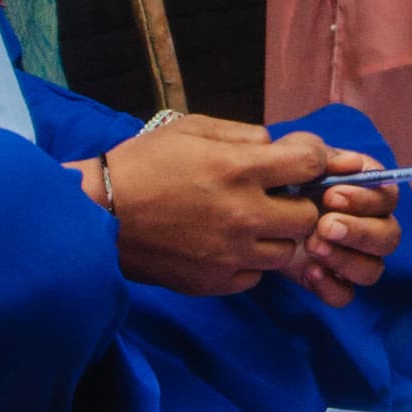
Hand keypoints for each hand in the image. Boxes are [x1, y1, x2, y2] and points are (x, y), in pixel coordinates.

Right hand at [85, 115, 400, 302]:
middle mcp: (243, 214)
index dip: (313, 161)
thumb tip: (277, 146)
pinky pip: (255, 277)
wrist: (98, 214)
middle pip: (308, 217)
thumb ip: (243, 135)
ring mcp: (231, 253)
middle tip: (275, 199)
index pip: (310, 164)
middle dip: (298, 205)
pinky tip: (225, 247)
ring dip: (275, 237)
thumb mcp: (192, 129)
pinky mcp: (215, 282)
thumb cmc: (144, 163)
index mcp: (238, 168)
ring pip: (286, 252)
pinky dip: (248, 263)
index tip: (301, 164)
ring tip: (247, 224)